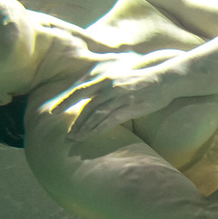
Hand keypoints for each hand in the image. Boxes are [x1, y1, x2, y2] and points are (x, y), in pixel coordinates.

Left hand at [59, 53, 180, 140]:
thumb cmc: (142, 80)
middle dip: (75, 122)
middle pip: (86, 107)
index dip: (65, 101)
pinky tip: (91, 136)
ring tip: (75, 139)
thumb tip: (93, 100)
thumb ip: (106, 88)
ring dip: (84, 128)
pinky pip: (110, 120)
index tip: (53, 111)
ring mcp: (119, 97)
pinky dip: (98, 129)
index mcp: (105, 80)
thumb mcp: (120, 80)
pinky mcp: (130, 107)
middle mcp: (109, 87)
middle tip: (67, 135)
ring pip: (96, 115)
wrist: (164, 79)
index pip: (80, 91)